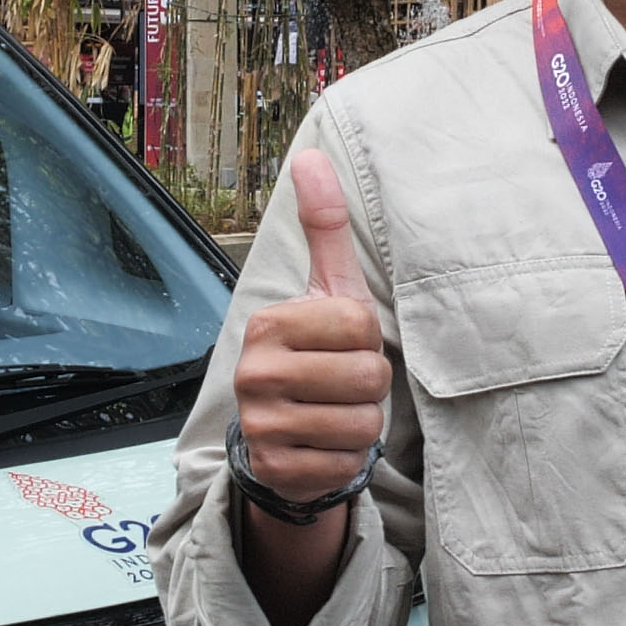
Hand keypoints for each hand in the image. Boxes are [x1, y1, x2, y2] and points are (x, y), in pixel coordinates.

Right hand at [235, 149, 391, 502]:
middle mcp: (254, 372)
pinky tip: (324, 447)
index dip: (369, 342)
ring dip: (362, 425)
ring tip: (336, 415)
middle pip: (366, 377)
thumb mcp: (327, 289)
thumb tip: (311, 155)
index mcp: (269, 323)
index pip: (360, 327)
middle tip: (343, 386)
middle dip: (370, 386)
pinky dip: (345, 460)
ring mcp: (260, 424)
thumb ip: (323, 225)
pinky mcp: (274, 469)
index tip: (344, 348)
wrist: (284, 438)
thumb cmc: (318, 355)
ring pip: (360, 424)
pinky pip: (343, 465)